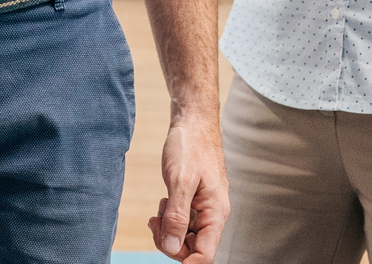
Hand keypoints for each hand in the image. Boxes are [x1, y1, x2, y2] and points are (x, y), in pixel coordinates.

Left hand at [150, 109, 227, 261]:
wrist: (192, 121)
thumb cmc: (190, 145)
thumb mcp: (180, 180)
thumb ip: (177, 216)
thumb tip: (173, 247)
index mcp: (216, 213)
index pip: (206, 255)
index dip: (186, 261)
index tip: (165, 249)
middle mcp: (212, 214)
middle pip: (194, 250)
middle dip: (171, 243)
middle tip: (155, 223)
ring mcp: (203, 208)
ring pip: (186, 237)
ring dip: (168, 230)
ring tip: (159, 209)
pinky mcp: (194, 201)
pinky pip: (182, 222)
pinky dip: (169, 218)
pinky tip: (163, 203)